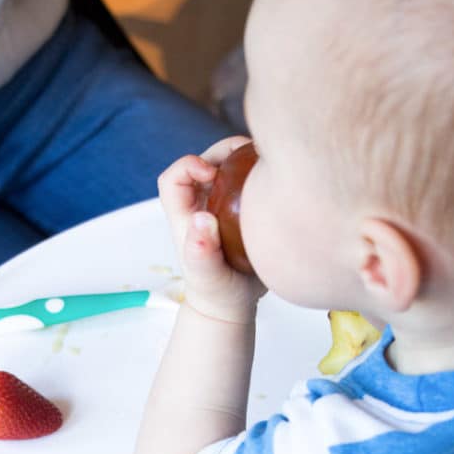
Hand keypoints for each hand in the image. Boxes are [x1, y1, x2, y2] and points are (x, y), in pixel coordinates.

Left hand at [157, 137, 265, 323]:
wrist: (236, 302)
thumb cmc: (217, 291)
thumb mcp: (210, 277)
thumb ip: (202, 253)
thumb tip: (202, 219)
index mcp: (184, 215)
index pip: (173, 179)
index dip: (188, 165)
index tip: (213, 174)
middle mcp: (201, 203)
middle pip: (206, 162)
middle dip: (224, 151)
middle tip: (249, 154)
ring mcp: (223, 202)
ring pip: (230, 166)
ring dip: (246, 157)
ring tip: (268, 159)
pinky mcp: (244, 205)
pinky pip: (250, 178)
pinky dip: (262, 171)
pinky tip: (280, 176)